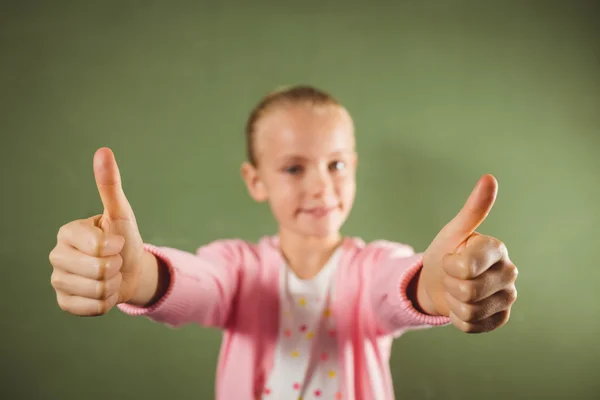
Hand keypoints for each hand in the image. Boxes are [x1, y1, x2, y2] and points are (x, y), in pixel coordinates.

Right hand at [49, 147, 144, 315]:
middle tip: (114, 261)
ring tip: (110, 275)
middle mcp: (56, 256)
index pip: (99, 247)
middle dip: (117, 267)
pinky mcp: (64, 303)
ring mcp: (58, 281)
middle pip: (98, 271)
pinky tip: (104, 292)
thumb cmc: (124, 238)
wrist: (130, 270)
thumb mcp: (121, 213)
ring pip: (97, 291)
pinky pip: (92, 309)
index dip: (116, 247)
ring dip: (114, 285)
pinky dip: (107, 302)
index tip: (115, 242)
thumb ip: (110, 185)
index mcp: (67, 232)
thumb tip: (103, 151)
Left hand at [418, 174, 517, 332]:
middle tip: (452, 276)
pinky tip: (460, 305)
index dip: (449, 265)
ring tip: (456, 289)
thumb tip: (489, 178)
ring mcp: (507, 297)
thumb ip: (472, 210)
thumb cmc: (445, 252)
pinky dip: (457, 318)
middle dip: (450, 284)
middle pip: (468, 291)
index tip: (450, 258)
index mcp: (498, 248)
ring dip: (453, 302)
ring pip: (469, 310)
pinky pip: (471, 325)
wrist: (437, 281)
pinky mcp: (500, 318)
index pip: (468, 267)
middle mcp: (509, 272)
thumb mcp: (453, 233)